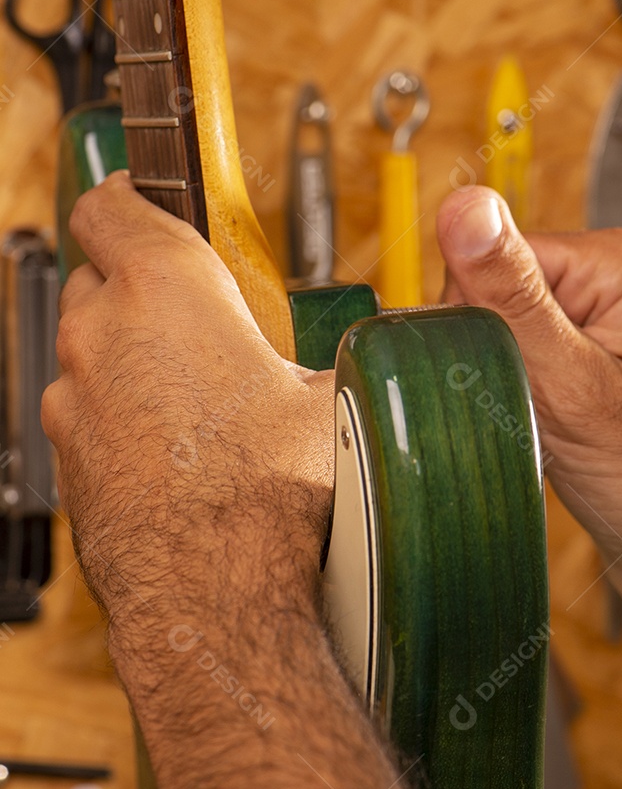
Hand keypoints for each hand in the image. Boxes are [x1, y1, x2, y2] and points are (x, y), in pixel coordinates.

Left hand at [42, 171, 334, 637]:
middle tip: (196, 312)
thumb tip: (385, 349)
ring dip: (127, 350)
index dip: (127, 194)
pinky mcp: (68, 453)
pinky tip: (172, 444)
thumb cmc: (268, 494)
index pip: (113, 205)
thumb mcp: (334, 400)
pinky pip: (85, 407)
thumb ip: (344, 356)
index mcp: (167, 289)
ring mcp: (74, 396)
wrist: (214, 594)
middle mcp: (103, 333)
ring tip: (192, 389)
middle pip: (101, 275)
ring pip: (91, 346)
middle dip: (139, 281)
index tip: (143, 196)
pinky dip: (116, 408)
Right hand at [437, 186, 621, 666]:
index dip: (476, 319)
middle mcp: (607, 281)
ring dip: (497, 379)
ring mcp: (594, 319)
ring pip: (492, 329)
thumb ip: (511, 295)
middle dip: (488, 353)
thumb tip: (466, 208)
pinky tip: (539, 425)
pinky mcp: (579, 355)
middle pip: (488, 290)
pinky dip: (507, 393)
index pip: (492, 256)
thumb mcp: (571, 384)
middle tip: (531, 407)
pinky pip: (510, 356)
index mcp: (616, 264)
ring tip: (542, 423)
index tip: (501, 373)